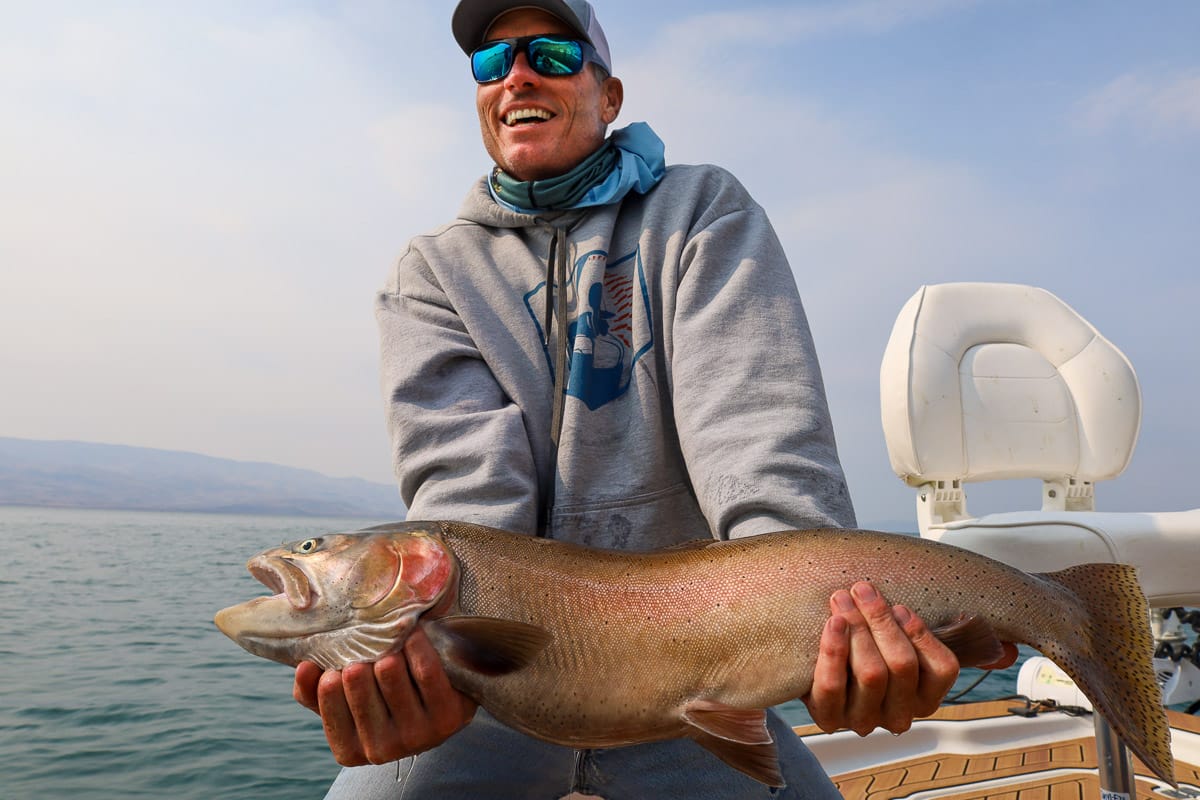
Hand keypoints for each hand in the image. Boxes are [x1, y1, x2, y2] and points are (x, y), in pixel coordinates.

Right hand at [292, 628, 476, 765]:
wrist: (442, 702)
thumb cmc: (383, 698)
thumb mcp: (346, 701)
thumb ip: (316, 691)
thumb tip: (304, 667)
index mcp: (351, 751)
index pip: (331, 710)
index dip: (328, 683)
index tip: (333, 665)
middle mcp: (383, 750)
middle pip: (360, 688)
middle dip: (359, 661)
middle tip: (364, 646)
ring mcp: (419, 735)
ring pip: (390, 674)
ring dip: (387, 650)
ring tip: (388, 639)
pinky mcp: (449, 717)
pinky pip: (425, 670)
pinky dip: (416, 645)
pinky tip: (412, 633)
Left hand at [803, 581, 962, 735]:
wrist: (815, 672)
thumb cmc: (864, 649)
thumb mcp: (896, 641)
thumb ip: (922, 633)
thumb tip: (994, 642)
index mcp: (926, 698)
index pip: (942, 669)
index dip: (922, 634)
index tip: (900, 606)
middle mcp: (900, 715)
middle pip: (902, 664)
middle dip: (882, 620)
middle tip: (863, 590)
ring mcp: (865, 721)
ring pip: (871, 673)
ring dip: (857, 627)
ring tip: (843, 599)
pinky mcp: (830, 719)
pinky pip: (833, 685)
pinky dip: (833, 649)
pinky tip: (832, 624)